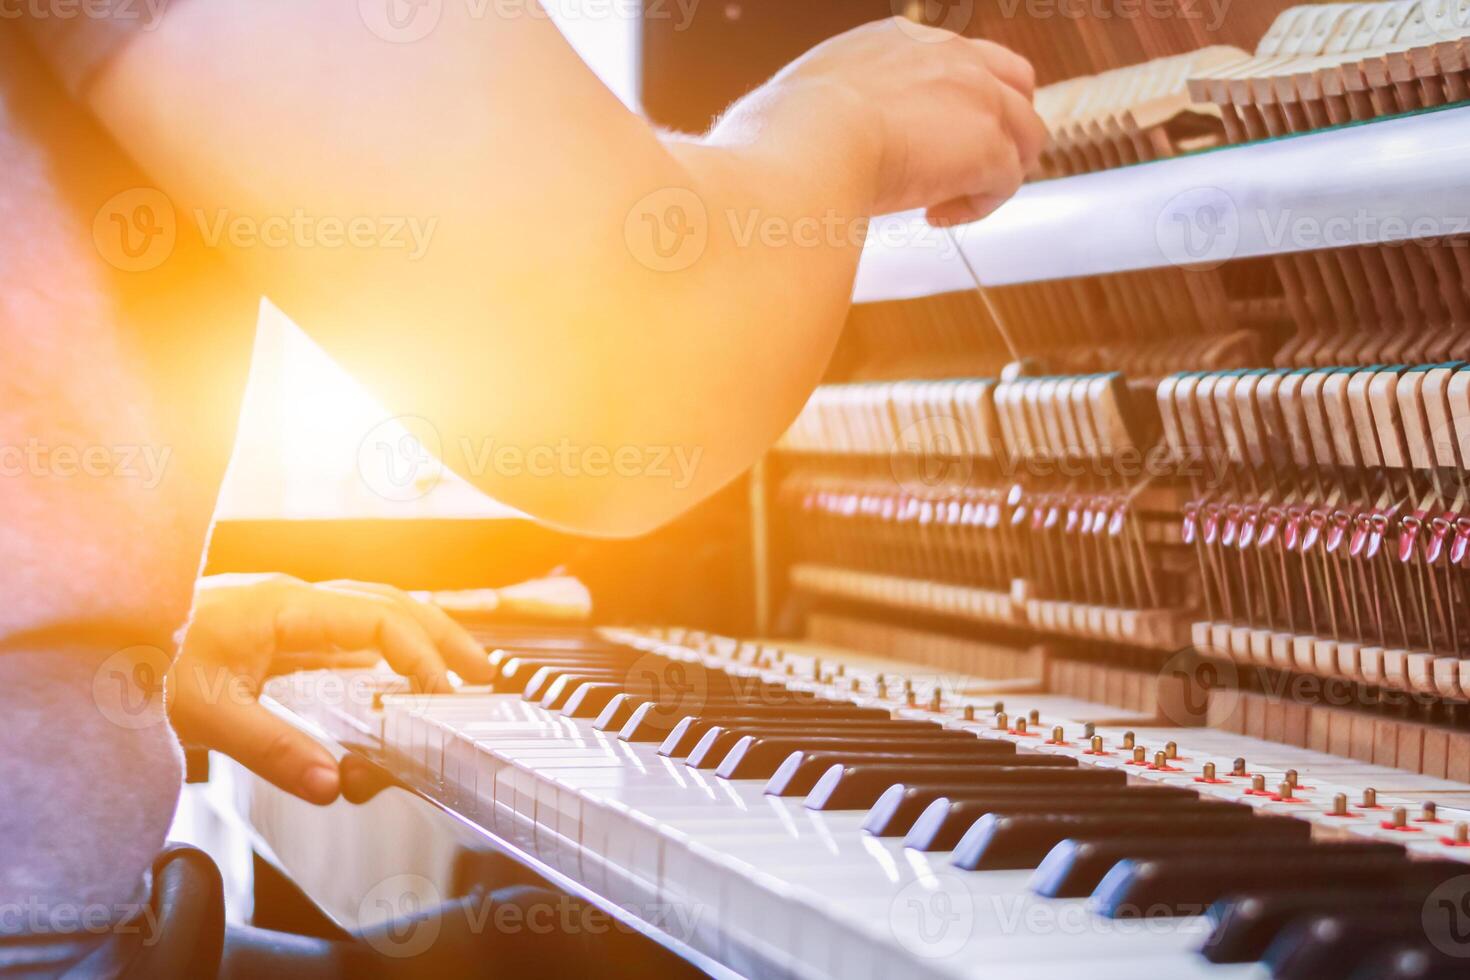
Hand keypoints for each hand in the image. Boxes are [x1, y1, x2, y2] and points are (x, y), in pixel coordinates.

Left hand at [169, 573, 490, 804]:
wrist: (97, 629)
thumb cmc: (139, 659)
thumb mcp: (202, 712)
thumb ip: (273, 749)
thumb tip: (333, 783)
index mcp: (285, 605)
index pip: (380, 621)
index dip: (419, 658)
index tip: (441, 696)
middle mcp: (293, 596)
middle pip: (392, 603)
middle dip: (443, 637)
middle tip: (482, 675)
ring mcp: (287, 605)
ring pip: (375, 608)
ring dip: (421, 635)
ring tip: (455, 670)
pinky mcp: (277, 623)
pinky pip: (349, 625)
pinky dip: (387, 645)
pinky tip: (395, 673)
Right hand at [715, 18, 1045, 225]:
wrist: (808, 144)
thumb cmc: (782, 132)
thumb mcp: (806, 97)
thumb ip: (826, 109)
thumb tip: (798, 140)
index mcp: (902, 38)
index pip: (958, 59)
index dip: (953, 104)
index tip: (925, 141)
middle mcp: (950, 55)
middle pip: (1015, 84)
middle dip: (1000, 128)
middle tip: (966, 169)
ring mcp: (978, 99)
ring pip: (1027, 134)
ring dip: (995, 171)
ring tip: (951, 200)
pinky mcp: (989, 148)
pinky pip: (1007, 182)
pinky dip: (978, 205)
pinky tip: (937, 217)